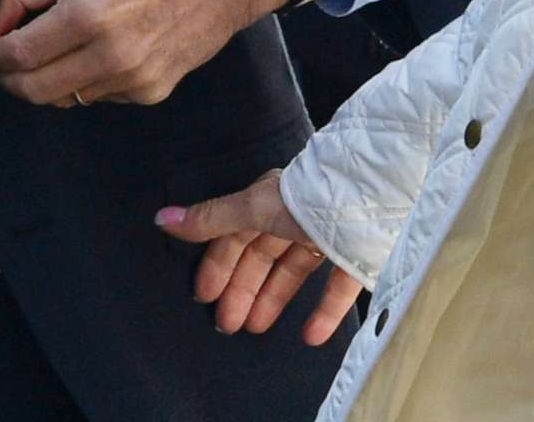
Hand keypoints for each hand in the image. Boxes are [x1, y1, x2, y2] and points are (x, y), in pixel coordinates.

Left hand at [0, 0, 288, 105]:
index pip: (17, 54)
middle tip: (10, 55)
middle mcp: (111, 55)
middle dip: (12, 77)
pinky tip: (99, 50)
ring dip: (48, 81)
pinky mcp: (152, 92)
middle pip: (34, 90)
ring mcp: (134, 80)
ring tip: (55, 48)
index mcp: (89, 13)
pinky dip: (86, 82)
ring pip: (65, 99)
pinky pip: (99, 98)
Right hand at [157, 170, 364, 341]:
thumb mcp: (254, 209)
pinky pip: (336, 287)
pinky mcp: (356, 254)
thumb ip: (212, 219)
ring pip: (294, 271)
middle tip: (228, 322)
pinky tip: (311, 336)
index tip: (204, 295)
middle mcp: (296, 217)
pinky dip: (323, 311)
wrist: (371, 198)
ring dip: (273, 299)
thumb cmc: (308, 198)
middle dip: (243, 289)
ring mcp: (327, 235)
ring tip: (257, 328)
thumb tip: (162, 218)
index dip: (218, 265)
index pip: (236, 236)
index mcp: (270, 202)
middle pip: (262, 257)